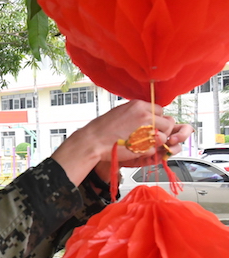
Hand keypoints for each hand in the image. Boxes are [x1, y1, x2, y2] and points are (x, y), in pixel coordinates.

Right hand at [52, 99, 192, 186]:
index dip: (156, 119)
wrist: (92, 141)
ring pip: (163, 137)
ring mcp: (146, 131)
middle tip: (150, 136)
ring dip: (155, 142)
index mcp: (138, 106)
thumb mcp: (119, 112)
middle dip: (160, 131)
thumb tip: (145, 114)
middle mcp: (145, 116)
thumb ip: (135, 112)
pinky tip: (135, 150)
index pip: (160, 110)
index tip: (150, 125)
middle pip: (166, 123)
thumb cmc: (101, 129)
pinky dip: (147, 152)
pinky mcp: (145, 145)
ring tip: (141, 144)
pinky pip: (154, 149)